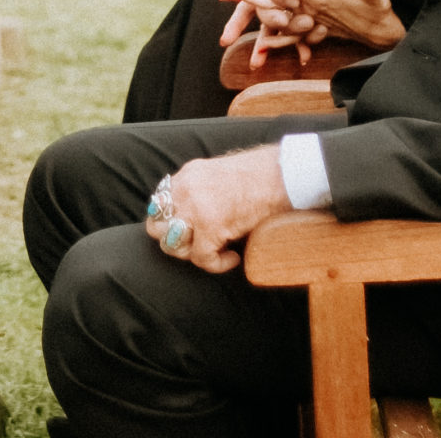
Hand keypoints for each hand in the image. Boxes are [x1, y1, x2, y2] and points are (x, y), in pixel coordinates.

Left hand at [141, 146, 291, 273]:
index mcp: (186, 175)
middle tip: (200, 244)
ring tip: (216, 250)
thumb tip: (188, 219)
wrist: (284, 175)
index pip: (158, 206)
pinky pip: (201, 258)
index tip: (188, 232)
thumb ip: (198, 191)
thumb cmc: (260, 177)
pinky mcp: (211, 225)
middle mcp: (185, 189)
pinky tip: (233, 258)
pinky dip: (217, 264)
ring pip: (173, 245)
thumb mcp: (218, 175)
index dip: (169, 224)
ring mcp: (196, 207)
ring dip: (193, 254)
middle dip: (176, 242)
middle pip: (156, 228)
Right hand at [222, 0, 335, 56]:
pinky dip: (299, 47)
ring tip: (256, 64)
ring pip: (275, 26)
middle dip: (238, 24)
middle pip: (257, 6)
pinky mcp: (311, 21)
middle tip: (225, 40)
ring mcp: (296, 7)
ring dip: (265, 44)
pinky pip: (298, 37)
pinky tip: (303, 60)